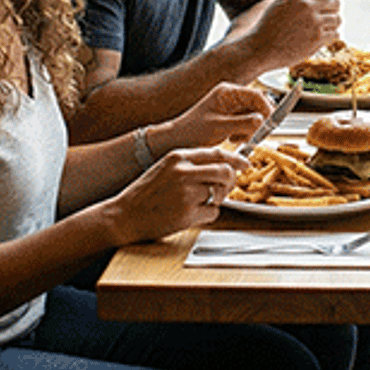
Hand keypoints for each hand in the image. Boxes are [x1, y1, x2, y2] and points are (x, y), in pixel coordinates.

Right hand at [105, 146, 251, 242]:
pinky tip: (188, 215)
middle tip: (222, 190)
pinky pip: (213, 212)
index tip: (245, 164)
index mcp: (178, 157)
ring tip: (196, 204)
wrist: (124, 215)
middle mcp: (183, 172)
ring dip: (214, 200)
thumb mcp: (165, 168)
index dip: (235, 159)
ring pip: (219, 193)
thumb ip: (190, 164)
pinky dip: (206, 215)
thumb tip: (221, 165)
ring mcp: (186, 193)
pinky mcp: (188, 213)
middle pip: (225, 172)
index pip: (217, 153)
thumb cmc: (145, 193)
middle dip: (229, 182)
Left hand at [155, 82, 272, 149]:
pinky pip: (246, 123)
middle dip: (257, 122)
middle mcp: (230, 96)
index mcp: (228, 92)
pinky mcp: (229, 117)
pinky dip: (244, 132)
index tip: (270, 125)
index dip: (267, 110)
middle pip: (257, 106)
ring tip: (236, 138)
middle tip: (250, 136)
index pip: (257, 96)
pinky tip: (232, 138)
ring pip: (253, 116)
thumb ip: (244, 123)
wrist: (176, 140)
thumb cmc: (192, 132)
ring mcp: (230, 106)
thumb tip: (263, 120)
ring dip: (250, 129)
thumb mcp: (220, 128)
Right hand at [245, 0, 341, 69]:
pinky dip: (331, 36)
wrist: (260, 48)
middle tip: (325, 15)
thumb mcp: (282, 2)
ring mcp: (314, 22)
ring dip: (332, 24)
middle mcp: (307, 5)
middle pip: (336, 2)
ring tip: (320, 28)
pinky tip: (320, 38)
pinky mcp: (317, 38)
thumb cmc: (270, 26)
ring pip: (338, 19)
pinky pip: (336, 34)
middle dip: (333, 9)